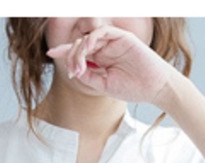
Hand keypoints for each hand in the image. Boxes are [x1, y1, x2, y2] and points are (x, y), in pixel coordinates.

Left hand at [47, 26, 178, 106]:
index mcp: (101, 60)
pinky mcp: (122, 37)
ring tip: (79, 66)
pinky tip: (87, 49)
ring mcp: (113, 42)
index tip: (50, 54)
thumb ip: (88, 76)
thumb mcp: (103, 85)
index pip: (79, 52)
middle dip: (72, 57)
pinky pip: (102, 32)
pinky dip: (92, 39)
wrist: (154, 88)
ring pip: (89, 39)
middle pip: (80, 46)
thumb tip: (72, 69)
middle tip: (73, 72)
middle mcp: (105, 49)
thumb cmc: (132, 88)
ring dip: (79, 51)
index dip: (64, 51)